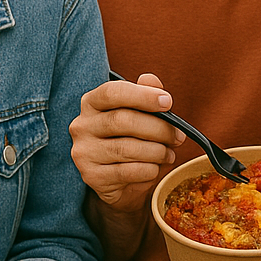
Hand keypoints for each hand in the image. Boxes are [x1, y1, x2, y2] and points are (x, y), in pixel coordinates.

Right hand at [69, 75, 182, 260]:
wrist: (118, 181)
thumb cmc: (130, 139)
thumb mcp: (139, 114)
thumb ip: (145, 94)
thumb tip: (151, 79)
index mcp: (91, 103)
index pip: (112, 92)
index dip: (142, 96)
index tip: (168, 102)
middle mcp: (81, 125)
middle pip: (123, 120)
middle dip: (158, 128)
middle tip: (178, 136)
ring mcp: (83, 152)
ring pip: (127, 148)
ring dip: (157, 152)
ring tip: (168, 154)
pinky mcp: (91, 176)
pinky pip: (128, 171)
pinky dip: (149, 170)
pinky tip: (154, 168)